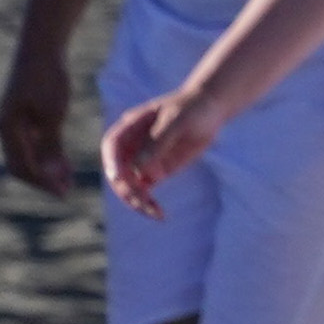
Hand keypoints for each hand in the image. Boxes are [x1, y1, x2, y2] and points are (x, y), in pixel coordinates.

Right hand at [0, 48, 75, 196]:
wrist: (42, 47)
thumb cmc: (48, 78)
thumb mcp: (52, 113)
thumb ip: (50, 144)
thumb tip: (49, 174)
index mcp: (8, 129)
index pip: (23, 167)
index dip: (42, 182)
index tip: (63, 192)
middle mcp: (6, 128)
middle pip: (21, 164)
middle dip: (42, 180)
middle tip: (65, 190)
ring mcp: (14, 122)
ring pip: (27, 154)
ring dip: (45, 169)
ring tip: (66, 180)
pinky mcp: (23, 115)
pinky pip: (32, 142)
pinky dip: (46, 154)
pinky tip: (62, 161)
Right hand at [101, 85, 225, 215]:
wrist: (211, 111)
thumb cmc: (192, 109)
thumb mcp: (177, 120)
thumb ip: (159, 141)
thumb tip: (140, 167)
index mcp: (129, 128)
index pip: (112, 146)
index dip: (112, 162)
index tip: (119, 177)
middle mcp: (130, 147)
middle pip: (118, 172)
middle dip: (127, 189)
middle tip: (143, 202)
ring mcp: (141, 161)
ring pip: (129, 186)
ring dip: (136, 201)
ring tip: (155, 213)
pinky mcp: (155, 172)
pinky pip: (145, 191)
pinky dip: (148, 203)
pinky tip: (159, 213)